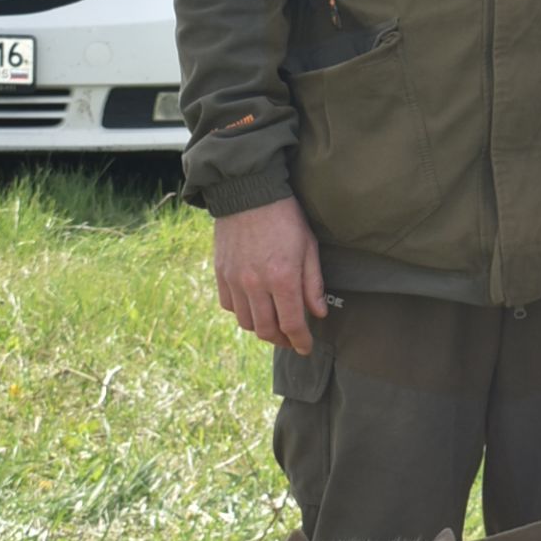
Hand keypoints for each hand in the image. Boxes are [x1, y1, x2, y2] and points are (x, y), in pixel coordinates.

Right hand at [213, 195, 327, 353]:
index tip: (306, 348)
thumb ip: (313, 284)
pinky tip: (254, 306)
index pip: (292, 324)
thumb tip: (318, 313)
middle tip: (291, 339)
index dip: (301, 341)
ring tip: (274, 324)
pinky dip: (243, 312)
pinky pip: (229, 306)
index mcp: (282, 278)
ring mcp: (235, 280)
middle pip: (266, 330)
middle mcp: (255, 284)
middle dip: (281, 340)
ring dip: (262, 329)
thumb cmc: (285, 217)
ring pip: (246, 322)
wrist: (248, 192)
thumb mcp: (308, 247)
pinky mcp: (221, 273)